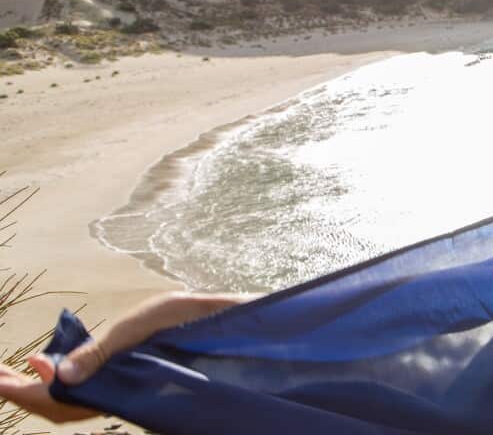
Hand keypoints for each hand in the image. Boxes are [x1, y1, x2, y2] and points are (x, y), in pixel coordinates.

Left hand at [0, 291, 250, 422]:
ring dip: (43, 391)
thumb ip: (105, 349)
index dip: (30, 394)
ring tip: (16, 375)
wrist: (237, 322)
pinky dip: (66, 383)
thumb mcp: (151, 320)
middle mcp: (125, 388)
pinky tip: (54, 369)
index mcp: (127, 377)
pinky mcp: (136, 378)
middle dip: (27, 394)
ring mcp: (129, 386)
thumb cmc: (201, 316)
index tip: (3, 378)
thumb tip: (59, 375)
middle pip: (65, 407)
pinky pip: (92, 391)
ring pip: (76, 403)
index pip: (67, 400)